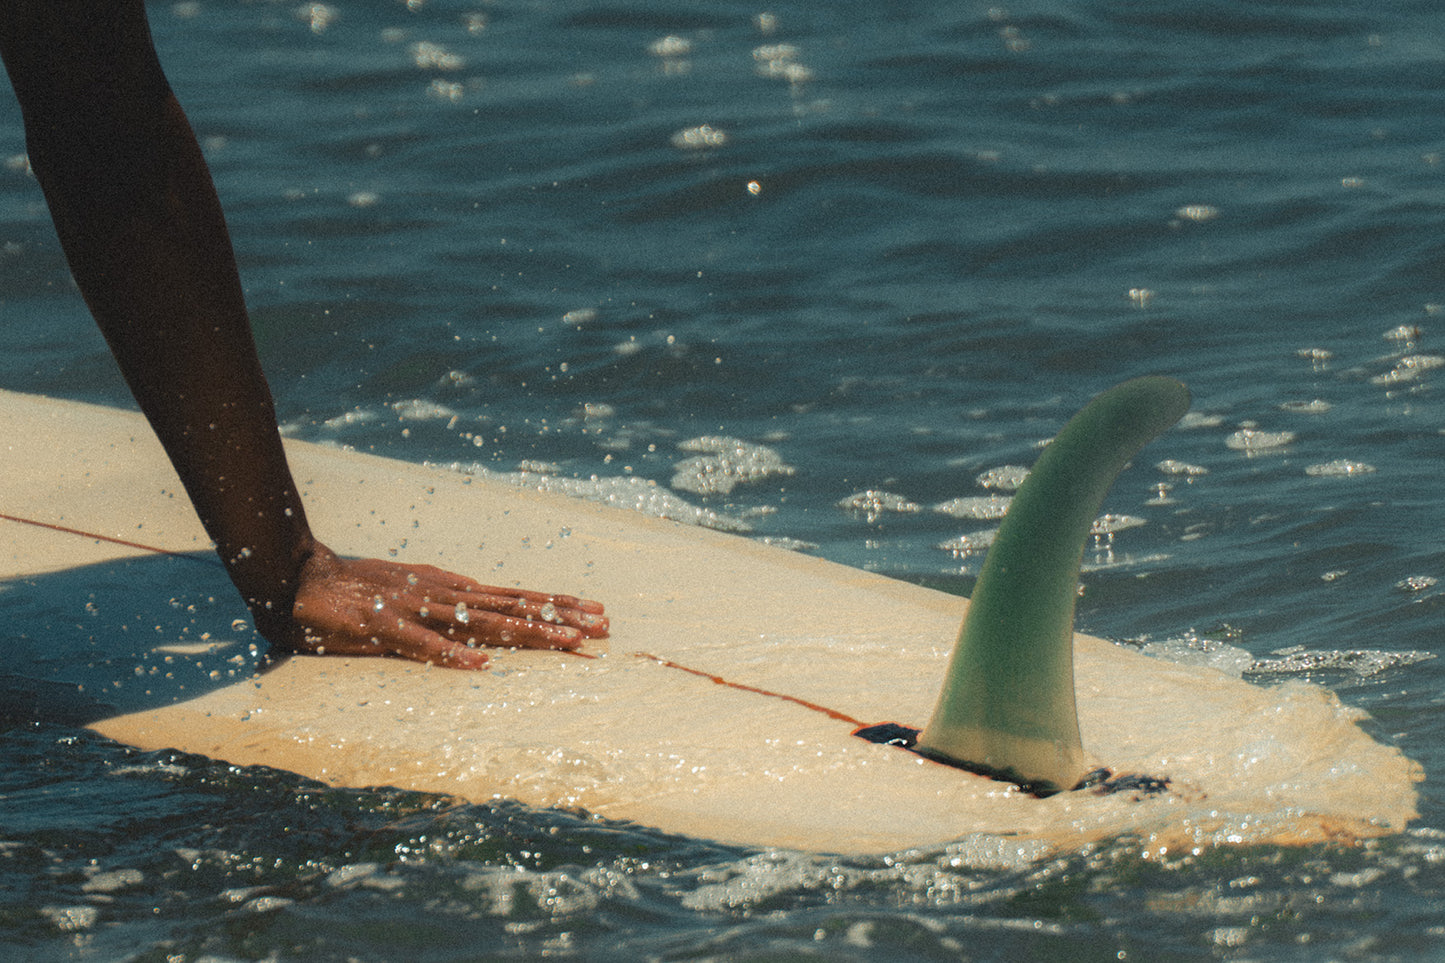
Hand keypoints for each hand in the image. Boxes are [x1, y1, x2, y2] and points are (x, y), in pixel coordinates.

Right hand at [279, 544, 607, 667]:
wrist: (300, 578)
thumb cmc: (360, 593)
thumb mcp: (416, 596)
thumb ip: (450, 610)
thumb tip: (488, 628)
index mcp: (453, 590)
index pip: (516, 599)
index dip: (557, 606)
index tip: (597, 614)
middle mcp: (444, 595)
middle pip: (513, 608)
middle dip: (560, 618)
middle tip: (604, 627)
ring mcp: (417, 609)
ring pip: (482, 623)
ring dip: (526, 633)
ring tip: (566, 642)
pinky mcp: (384, 627)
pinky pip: (422, 645)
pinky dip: (452, 654)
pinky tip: (481, 665)